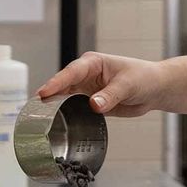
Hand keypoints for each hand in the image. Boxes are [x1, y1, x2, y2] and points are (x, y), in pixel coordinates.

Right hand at [36, 52, 165, 116]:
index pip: (71, 73)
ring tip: (37, 117)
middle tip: (32, 108)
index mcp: (93, 63)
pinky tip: (54, 123)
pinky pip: (73, 107)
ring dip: (52, 106)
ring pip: (64, 97)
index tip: (43, 93)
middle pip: (62, 85)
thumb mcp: (128, 85)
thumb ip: (110, 95)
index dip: (56, 83)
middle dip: (47, 95)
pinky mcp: (89, 102)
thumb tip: (93, 105)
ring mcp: (86, 89)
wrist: (154, 89)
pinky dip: (64, 114)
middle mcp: (85, 75)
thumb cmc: (143, 78)